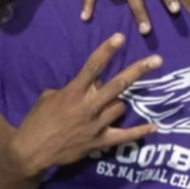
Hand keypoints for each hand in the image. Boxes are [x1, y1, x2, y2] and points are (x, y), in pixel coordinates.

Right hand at [10, 33, 161, 175]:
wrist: (32, 151)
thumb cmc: (37, 121)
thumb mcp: (48, 97)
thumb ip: (70, 88)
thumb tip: (87, 85)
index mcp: (73, 92)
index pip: (93, 66)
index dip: (107, 51)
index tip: (120, 37)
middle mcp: (88, 106)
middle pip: (118, 84)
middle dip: (138, 71)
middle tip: (157, 60)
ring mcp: (96, 125)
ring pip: (120, 107)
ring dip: (118, 103)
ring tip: (107, 106)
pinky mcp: (100, 142)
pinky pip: (125, 136)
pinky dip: (140, 132)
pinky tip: (154, 126)